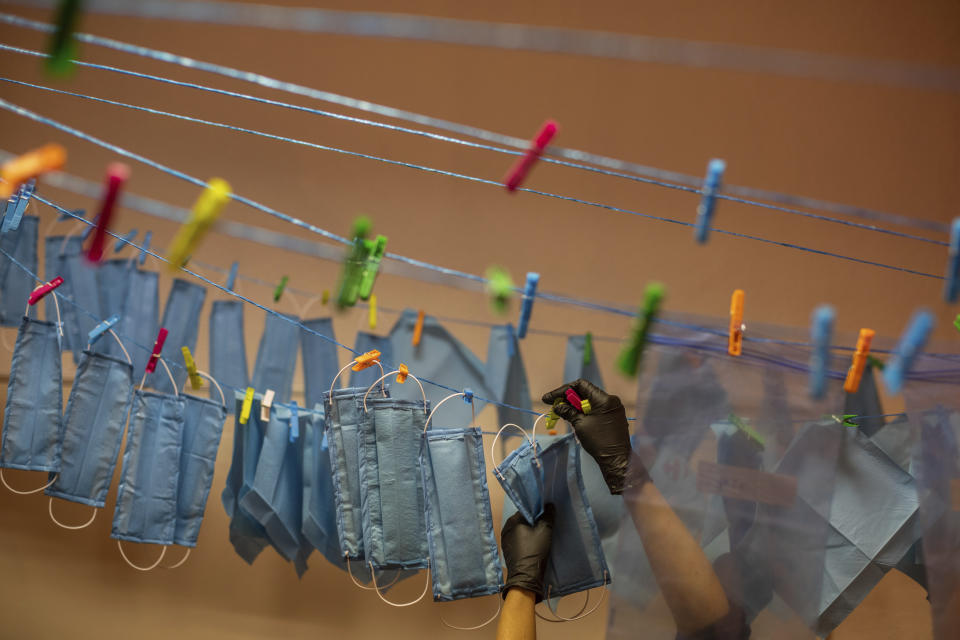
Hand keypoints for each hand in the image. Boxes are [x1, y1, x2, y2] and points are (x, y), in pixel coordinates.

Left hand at [501, 503, 554, 601]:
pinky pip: (519, 541)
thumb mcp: (545, 531)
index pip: (526, 511)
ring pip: (521, 532)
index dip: (538, 513)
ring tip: (542, 537)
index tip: (546, 517)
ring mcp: (505, 541)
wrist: (526, 578)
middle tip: (546, 527)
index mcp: (512, 521)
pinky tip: (535, 547)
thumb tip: (549, 505)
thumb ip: (548, 516)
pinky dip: (526, 542)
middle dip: (534, 523)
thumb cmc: (534, 551)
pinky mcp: (508, 551)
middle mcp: (506, 529)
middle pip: (523, 521)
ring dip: (530, 533)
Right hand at [542, 378, 643, 493]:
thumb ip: (568, 412)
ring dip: (575, 405)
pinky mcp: (614, 416)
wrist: (616, 459)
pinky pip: (596, 409)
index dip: (563, 390)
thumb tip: (557, 406)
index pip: (581, 385)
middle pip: (585, 392)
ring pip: (590, 401)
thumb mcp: (580, 425)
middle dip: (568, 398)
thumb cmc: (599, 441)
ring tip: (561, 412)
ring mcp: (614, 408)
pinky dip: (585, 411)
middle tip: (553, 405)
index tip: (550, 398)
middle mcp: (611, 400)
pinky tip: (574, 417)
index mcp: (604, 399)